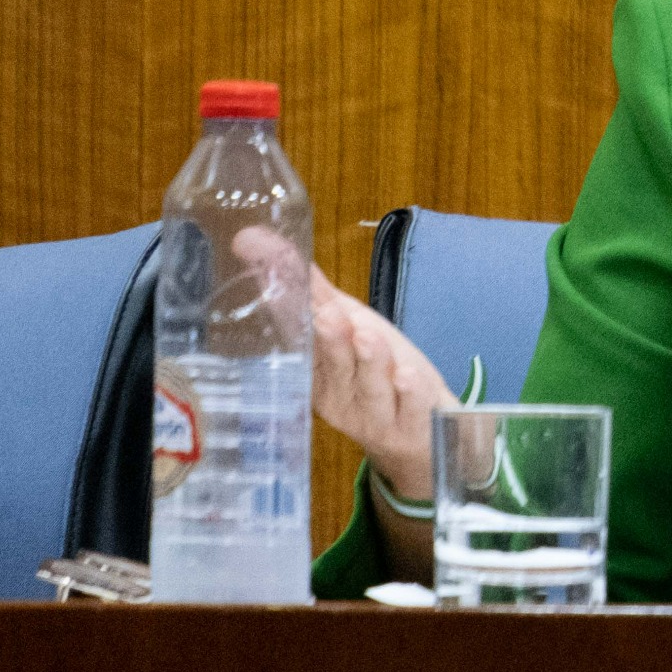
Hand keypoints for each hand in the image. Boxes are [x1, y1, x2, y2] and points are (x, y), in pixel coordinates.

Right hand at [233, 226, 456, 500]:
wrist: (418, 435)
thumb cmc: (374, 372)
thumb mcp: (347, 324)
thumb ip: (308, 286)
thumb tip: (253, 236)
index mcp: (317, 371)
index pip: (300, 341)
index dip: (290, 316)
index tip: (277, 290)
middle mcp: (341, 394)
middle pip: (335, 365)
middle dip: (331, 340)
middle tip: (328, 315)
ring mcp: (377, 412)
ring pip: (371, 387)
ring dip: (369, 362)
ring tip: (367, 337)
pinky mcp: (413, 423)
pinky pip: (414, 407)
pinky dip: (412, 392)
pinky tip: (410, 375)